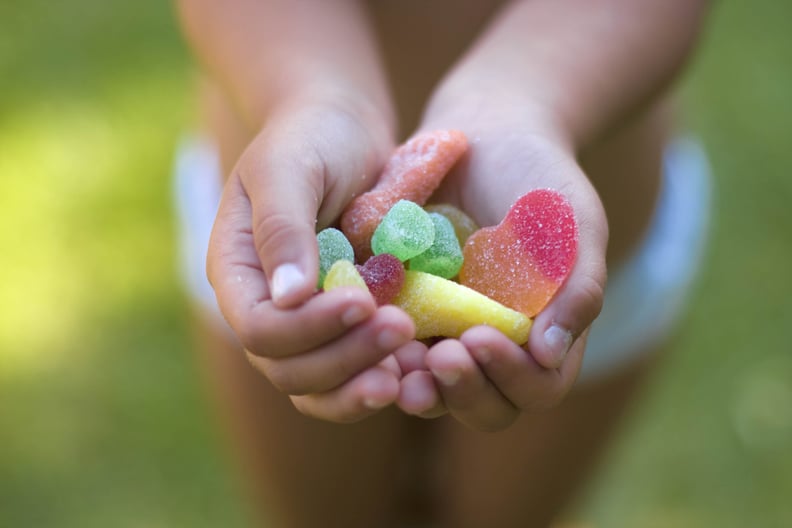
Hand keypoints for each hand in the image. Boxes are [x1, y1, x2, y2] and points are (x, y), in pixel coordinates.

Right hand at [206, 97, 417, 422]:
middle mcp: (268, 308)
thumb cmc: (310, 137)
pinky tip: (421, 364)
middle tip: (401, 331)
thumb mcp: (289, 168)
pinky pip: (358, 369)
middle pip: (289, 369)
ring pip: (321, 385)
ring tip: (412, 370)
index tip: (362, 302)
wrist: (345, 129)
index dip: (307, 329)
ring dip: (362, 385)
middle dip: (344, 359)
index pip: (259, 328)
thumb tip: (287, 297)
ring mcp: (308, 322)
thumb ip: (282, 228)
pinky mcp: (347, 325)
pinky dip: (386, 375)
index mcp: (239, 274)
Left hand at [395, 114, 607, 430]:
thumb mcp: (574, 224)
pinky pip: (393, 349)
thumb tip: (549, 354)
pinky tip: (365, 330)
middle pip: (485, 405)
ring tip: (396, 362)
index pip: (537, 387)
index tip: (480, 337)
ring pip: (434, 389)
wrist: (487, 134)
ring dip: (417, 386)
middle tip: (438, 357)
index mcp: (545, 336)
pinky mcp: (410, 311)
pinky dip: (381, 351)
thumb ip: (576, 288)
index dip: (511, 378)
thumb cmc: (542, 178)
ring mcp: (450, 333)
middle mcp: (497, 345)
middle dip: (463, 391)